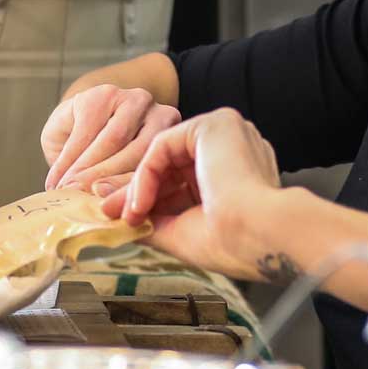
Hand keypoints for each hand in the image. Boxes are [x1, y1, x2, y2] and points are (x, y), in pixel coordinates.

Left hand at [41, 84, 181, 191]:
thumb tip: (60, 187)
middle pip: (116, 140)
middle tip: (78, 196)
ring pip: (141, 153)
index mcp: (103, 95)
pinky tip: (123, 201)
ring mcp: (159, 115)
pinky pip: (157, 163)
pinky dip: (139, 184)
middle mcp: (135, 99)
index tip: (59, 187)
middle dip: (96, 174)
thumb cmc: (79, 129)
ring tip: (99, 202)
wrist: (110, 121)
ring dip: (119, 182)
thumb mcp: (61, 134)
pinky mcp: (173, 134)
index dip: (74, 162)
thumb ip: (62, 154)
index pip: (88, 131)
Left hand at [101, 108, 282, 277]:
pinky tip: (140, 202)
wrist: (259, 236)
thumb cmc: (232, 243)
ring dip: (138, 186)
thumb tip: (114, 213)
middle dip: (136, 191)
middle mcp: (234, 149)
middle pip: (169, 166)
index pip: (180, 181)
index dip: (149, 200)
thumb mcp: (181, 231)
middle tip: (107, 210)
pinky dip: (146, 175)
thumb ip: (150, 218)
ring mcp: (227, 133)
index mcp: (236, 174)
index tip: (122, 218)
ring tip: (123, 214)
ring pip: (163, 155)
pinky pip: (163, 145)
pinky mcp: (213, 124)